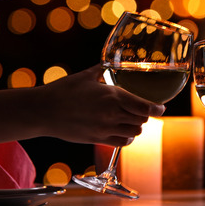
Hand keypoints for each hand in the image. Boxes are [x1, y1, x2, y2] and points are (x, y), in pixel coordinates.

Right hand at [38, 65, 165, 146]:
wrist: (43, 111)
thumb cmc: (63, 90)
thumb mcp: (86, 76)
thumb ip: (102, 69)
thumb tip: (110, 62)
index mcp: (112, 96)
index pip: (145, 107)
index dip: (157, 109)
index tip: (161, 108)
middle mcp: (112, 114)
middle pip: (142, 120)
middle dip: (145, 115)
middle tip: (143, 110)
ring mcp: (105, 128)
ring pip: (134, 132)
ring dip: (136, 126)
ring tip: (132, 120)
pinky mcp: (97, 139)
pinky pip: (122, 143)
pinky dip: (127, 138)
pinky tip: (123, 131)